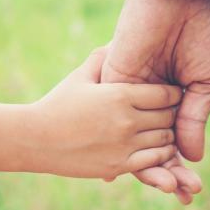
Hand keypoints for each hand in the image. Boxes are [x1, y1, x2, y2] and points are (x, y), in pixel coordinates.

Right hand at [26, 48, 181, 178]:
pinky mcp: (118, 166)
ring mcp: (124, 145)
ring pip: (165, 140)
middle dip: (172, 114)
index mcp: (119, 95)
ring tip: (162, 131)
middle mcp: (126, 120)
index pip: (166, 94)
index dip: (173, 94)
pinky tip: (155, 149)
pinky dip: (160, 154)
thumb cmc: (56, 105)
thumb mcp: (79, 77)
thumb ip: (100, 59)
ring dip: (168, 135)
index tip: (172, 95)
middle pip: (169, 116)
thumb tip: (114, 43)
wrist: (35, 139)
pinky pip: (154, 160)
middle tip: (170, 113)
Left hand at [102, 0, 209, 200]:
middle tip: (184, 196)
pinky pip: (114, 118)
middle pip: (154, 143)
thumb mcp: (207, 80)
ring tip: (166, 190)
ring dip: (148, 165)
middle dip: (169, 171)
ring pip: (134, 137)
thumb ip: (194, 117)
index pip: (175, 138)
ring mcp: (131, 92)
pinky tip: (120, 171)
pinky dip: (118, 141)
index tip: (191, 189)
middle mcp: (150, 98)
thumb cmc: (202, 31)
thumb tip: (192, 156)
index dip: (183, 164)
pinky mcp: (114, 82)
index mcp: (175, 96)